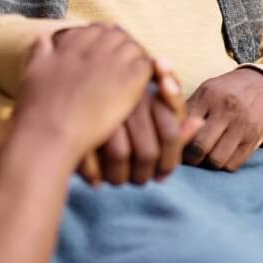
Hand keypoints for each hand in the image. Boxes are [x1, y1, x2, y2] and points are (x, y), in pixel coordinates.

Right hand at [14, 25, 153, 171]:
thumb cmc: (37, 109)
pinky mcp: (130, 81)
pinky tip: (144, 86)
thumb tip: (42, 38)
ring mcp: (113, 62)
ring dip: (135, 58)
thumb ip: (39, 51)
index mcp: (72, 43)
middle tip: (124, 63)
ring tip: (134, 74)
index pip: (96, 30)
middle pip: (116, 35)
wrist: (49, 133)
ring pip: (134, 48)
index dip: (102, 40)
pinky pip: (147, 66)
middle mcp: (94, 47)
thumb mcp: (33, 71)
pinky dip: (148, 72)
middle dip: (120, 46)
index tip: (104, 54)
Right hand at [80, 62, 202, 185]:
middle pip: (148, 152)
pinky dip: (94, 175)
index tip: (164, 174)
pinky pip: (92, 159)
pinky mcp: (74, 121)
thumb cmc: (113, 98)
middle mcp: (126, 98)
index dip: (171, 160)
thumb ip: (174, 116)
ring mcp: (100, 109)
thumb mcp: (149, 101)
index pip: (171, 134)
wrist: (63, 82)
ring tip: (117, 180)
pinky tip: (96, 180)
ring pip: (120, 157)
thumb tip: (198, 124)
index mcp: (147, 93)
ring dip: (120, 177)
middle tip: (139, 180)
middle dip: (145, 174)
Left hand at [183, 67, 262, 171]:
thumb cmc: (226, 91)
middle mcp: (226, 110)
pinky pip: (233, 164)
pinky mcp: (254, 138)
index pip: (184, 127)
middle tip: (188, 156)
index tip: (175, 144)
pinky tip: (221, 156)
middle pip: (199, 147)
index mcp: (208, 96)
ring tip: (205, 156)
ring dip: (207, 163)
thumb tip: (168, 134)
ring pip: (216, 160)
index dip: (176, 140)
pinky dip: (224, 165)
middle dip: (190, 157)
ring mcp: (242, 125)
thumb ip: (188, 110)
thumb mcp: (206, 90)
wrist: (262, 85)